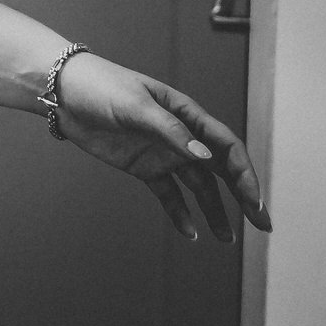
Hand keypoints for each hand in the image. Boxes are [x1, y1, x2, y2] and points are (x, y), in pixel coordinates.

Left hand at [53, 54, 270, 242]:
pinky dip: (180, 213)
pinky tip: (191, 233)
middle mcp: (180, 136)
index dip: (245, 174)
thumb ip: (171, 131)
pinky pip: (168, 194)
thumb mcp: (136, 106)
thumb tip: (206, 158)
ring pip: (198, 187)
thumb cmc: (102, 87)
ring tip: (227, 238)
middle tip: (262, 224)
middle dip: (243, 196)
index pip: (226, 147)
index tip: (254, 201)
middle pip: (221, 170)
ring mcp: (163, 153)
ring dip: (214, 211)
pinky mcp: (143, 167)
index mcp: (187, 114)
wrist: (64, 92)